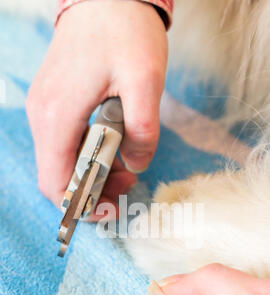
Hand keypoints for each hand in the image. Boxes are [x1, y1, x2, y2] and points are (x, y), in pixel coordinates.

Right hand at [26, 0, 167, 216]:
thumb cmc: (124, 30)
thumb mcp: (145, 81)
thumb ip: (143, 131)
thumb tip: (136, 165)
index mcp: (57, 117)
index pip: (56, 183)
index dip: (82, 205)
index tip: (113, 209)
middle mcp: (43, 117)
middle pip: (57, 178)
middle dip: (92, 191)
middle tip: (128, 182)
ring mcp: (44, 110)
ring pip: (61, 162)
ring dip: (92, 173)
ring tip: (127, 163)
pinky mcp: (54, 103)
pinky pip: (64, 144)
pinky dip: (87, 155)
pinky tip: (112, 145)